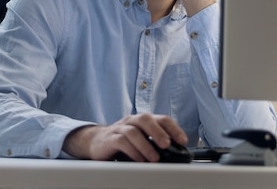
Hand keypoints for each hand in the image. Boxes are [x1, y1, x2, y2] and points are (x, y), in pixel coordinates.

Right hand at [62, 114, 187, 161]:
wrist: (96, 142)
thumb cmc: (123, 142)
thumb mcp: (141, 141)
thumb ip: (155, 144)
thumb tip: (177, 155)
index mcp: (143, 121)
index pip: (161, 119)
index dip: (173, 128)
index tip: (182, 141)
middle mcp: (131, 121)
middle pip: (145, 119)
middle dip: (158, 131)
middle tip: (167, 145)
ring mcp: (119, 128)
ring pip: (133, 131)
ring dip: (146, 145)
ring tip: (154, 158)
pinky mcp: (109, 139)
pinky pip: (121, 141)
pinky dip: (132, 151)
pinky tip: (139, 160)